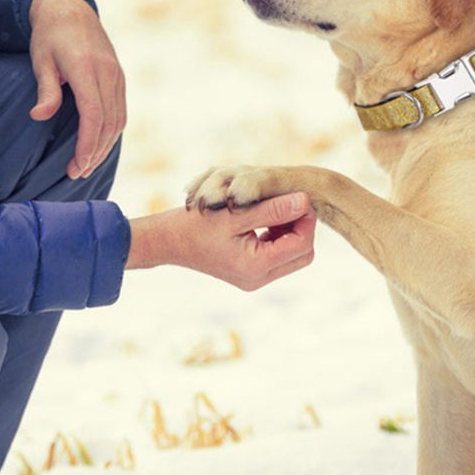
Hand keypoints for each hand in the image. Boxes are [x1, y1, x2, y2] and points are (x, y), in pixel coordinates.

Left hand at [28, 0, 126, 179]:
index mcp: (87, 69)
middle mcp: (108, 74)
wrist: (72, 10)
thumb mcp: (40, 60)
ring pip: (118, 121)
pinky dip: (111, 133)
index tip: (77, 165)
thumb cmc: (50, 36)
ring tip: (87, 164)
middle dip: (95, 153)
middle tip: (77, 173)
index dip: (88, 144)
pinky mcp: (120, 80)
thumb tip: (39, 116)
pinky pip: (121, 113)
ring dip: (105, 146)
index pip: (94, 115)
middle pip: (109, 124)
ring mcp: (117, 77)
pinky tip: (98, 145)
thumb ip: (45, 89)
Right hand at [126, 192, 316, 289]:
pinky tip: (264, 216)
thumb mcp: (236, 213)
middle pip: (302, 254)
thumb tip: (305, 201)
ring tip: (274, 207)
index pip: (302, 245)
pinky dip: (277, 234)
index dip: (306, 219)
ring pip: (292, 254)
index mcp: (256, 267)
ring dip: (290, 229)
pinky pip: (277, 253)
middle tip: (288, 202)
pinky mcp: (249, 272)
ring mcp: (254, 277)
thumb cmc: (197, 224)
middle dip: (302, 226)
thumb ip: (273, 209)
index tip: (297, 196)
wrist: (168, 241)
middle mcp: (258, 278)